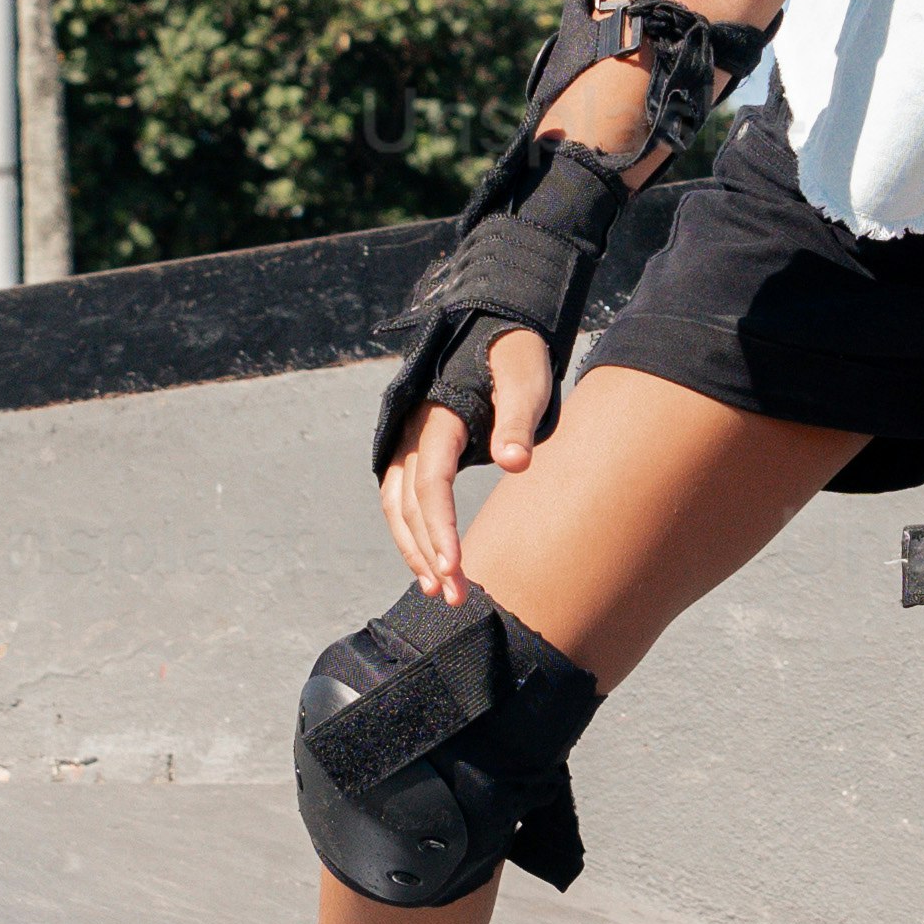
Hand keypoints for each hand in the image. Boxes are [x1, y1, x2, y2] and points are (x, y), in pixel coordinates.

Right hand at [373, 329, 554, 595]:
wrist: (496, 326)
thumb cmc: (517, 354)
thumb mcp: (526, 379)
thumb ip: (519, 420)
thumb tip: (515, 464)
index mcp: (437, 414)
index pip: (431, 482)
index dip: (440, 527)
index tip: (455, 567)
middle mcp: (413, 429)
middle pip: (407, 503)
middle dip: (427, 552)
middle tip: (452, 597)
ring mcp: (408, 439)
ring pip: (396, 504)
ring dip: (413, 548)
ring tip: (437, 591)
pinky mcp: (416, 448)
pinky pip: (401, 496)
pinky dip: (411, 531)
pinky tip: (430, 560)